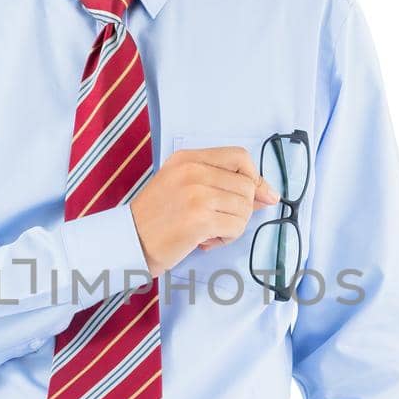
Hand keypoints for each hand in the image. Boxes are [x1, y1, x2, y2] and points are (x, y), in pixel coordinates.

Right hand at [129, 145, 279, 275]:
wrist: (128, 242)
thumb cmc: (157, 219)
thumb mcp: (184, 188)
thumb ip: (223, 185)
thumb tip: (270, 194)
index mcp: (188, 158)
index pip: (240, 156)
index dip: (254, 177)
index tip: (257, 196)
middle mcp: (193, 171)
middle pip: (246, 185)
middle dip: (241, 209)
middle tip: (217, 222)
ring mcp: (196, 194)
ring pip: (244, 208)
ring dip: (233, 226)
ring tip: (209, 232)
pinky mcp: (200, 219)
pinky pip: (236, 226)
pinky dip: (226, 238)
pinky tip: (206, 241)